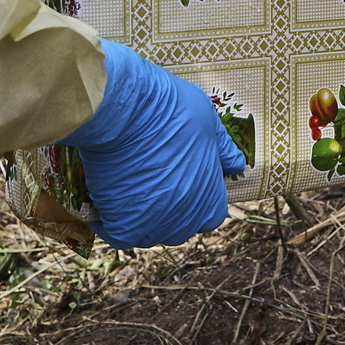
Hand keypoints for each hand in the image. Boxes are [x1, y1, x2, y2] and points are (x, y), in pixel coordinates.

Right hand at [60, 43, 246, 248]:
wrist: (125, 109)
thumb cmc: (170, 109)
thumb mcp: (208, 122)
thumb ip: (224, 149)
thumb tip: (237, 164)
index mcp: (210, 197)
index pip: (210, 214)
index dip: (197, 200)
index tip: (183, 181)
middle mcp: (186, 219)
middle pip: (180, 228)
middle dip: (170, 210)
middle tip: (153, 182)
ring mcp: (155, 226)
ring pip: (149, 233)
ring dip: (142, 217)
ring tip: (130, 188)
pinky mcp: (124, 227)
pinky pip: (120, 234)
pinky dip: (112, 222)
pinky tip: (107, 200)